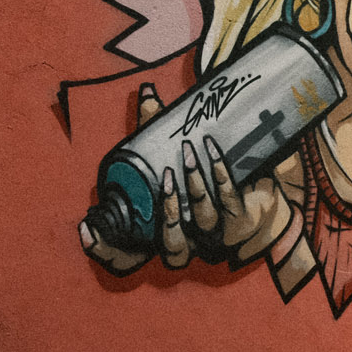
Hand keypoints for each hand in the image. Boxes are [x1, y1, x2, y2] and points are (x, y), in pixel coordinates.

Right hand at [79, 84, 293, 274]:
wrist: (263, 196)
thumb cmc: (210, 180)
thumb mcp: (176, 159)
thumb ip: (158, 132)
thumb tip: (148, 92)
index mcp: (162, 237)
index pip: (129, 259)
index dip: (107, 251)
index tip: (87, 227)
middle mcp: (191, 243)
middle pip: (174, 250)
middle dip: (166, 216)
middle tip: (163, 177)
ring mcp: (219, 234)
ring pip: (203, 222)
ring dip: (194, 189)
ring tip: (187, 156)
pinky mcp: (242, 220)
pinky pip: (229, 201)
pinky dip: (220, 175)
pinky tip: (212, 151)